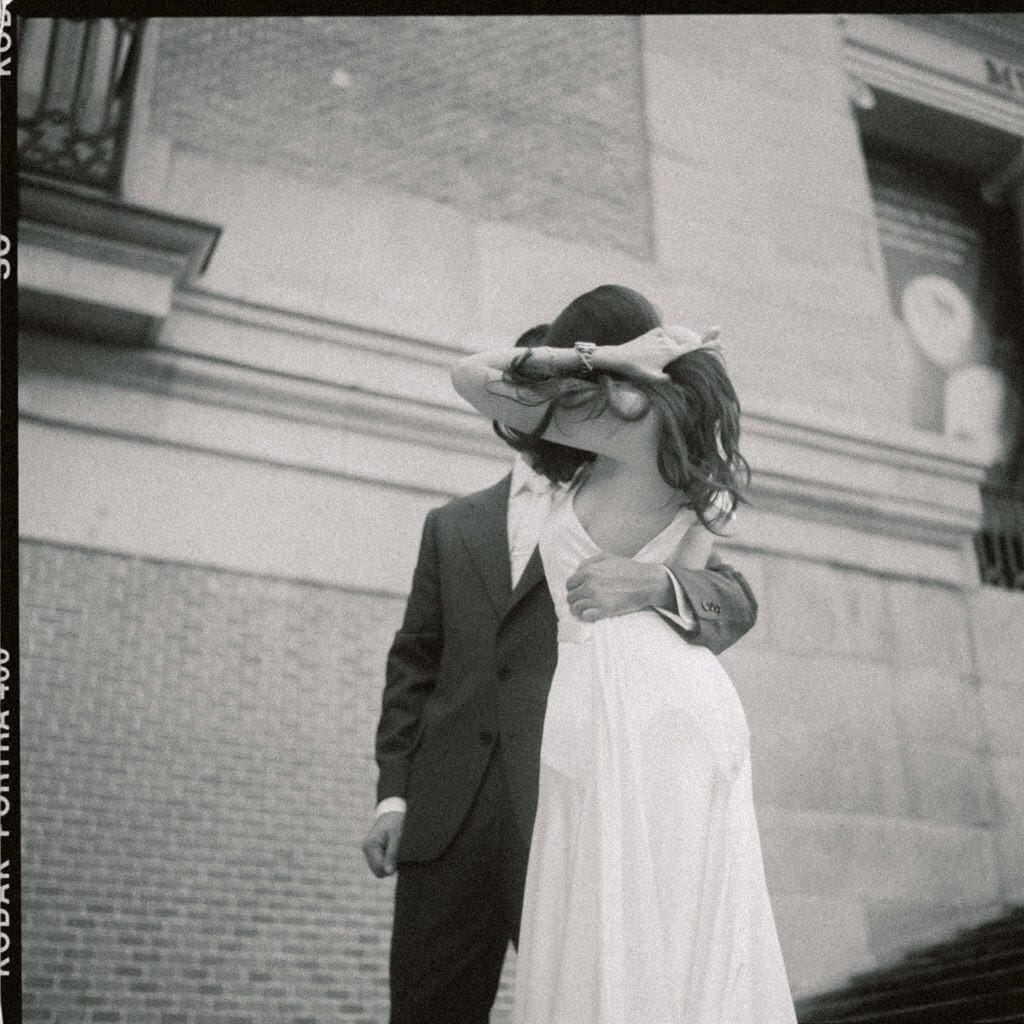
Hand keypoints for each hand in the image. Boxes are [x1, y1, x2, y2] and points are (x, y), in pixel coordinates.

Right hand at [362, 811, 404, 877]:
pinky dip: (387, 859)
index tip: (400, 858)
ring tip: (395, 848)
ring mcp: (367, 849)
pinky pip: (379, 862)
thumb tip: (388, 872)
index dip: (391, 867)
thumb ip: (392, 854)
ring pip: (379, 868)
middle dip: (389, 866)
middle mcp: (366, 848)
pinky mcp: (371, 850)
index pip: (379, 869)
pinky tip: (392, 848)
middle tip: (399, 853)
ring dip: (388, 862)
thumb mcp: (397, 836)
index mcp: (370, 845)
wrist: (393, 811)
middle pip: (378, 871)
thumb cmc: (396, 822)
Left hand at [566, 553, 673, 620]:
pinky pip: (585, 617)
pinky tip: (592, 613)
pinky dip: (586, 616)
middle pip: (570, 597)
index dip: (574, 588)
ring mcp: (596, 599)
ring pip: (575, 608)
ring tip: (586, 608)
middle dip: (576, 598)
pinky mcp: (604, 611)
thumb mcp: (607, 557)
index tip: (580, 590)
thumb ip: (588, 562)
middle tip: (584, 600)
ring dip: (579, 609)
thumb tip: (576, 572)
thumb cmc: (628, 568)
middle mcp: (589, 585)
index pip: (569, 584)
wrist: (646, 582)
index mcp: (588, 571)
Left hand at [593, 325, 718, 380]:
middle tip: (717, 329)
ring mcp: (661, 335)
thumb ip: (668, 380)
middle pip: (688, 342)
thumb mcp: (653, 379)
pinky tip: (660, 344)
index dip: (709, 344)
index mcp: (672, 353)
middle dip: (702, 338)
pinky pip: (664, 334)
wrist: (618, 356)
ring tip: (677, 348)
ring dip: (678, 344)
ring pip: (675, 340)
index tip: (721, 341)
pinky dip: (666, 338)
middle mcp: (669, 341)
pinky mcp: (653, 332)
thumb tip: (676, 382)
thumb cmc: (636, 369)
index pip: (694, 348)